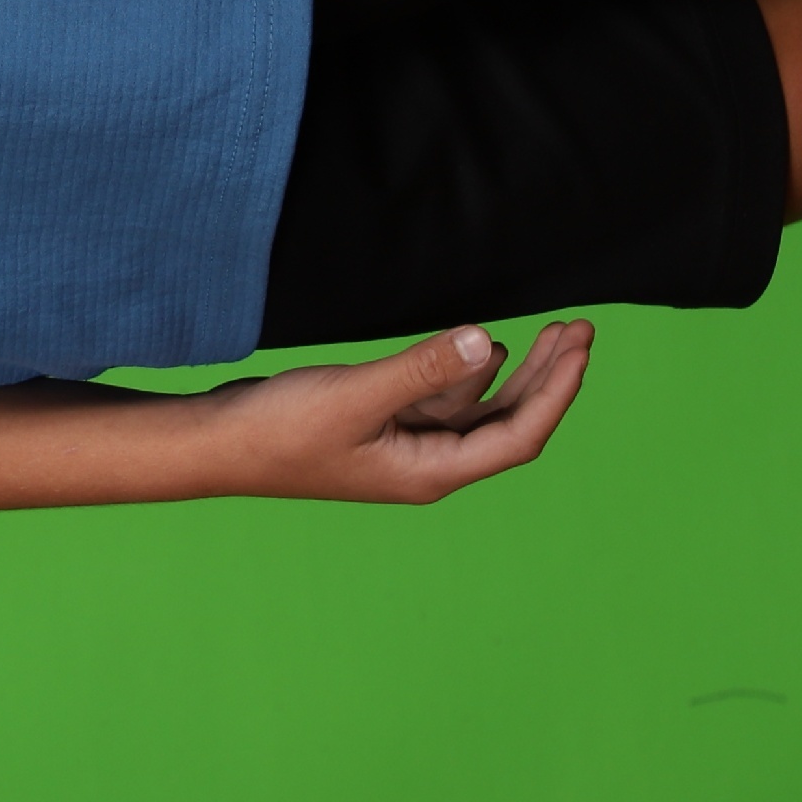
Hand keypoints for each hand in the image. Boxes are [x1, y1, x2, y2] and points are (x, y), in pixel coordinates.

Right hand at [196, 321, 595, 502]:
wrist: (221, 443)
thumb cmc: (280, 430)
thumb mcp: (355, 395)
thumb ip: (421, 369)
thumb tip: (484, 341)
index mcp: (431, 472)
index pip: (518, 435)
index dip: (557, 391)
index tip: (580, 345)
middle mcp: (428, 465)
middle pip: (508, 423)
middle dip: (549, 377)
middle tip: (579, 329)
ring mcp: (406, 447)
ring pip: (478, 410)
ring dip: (515, 373)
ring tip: (547, 333)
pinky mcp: (382, 427)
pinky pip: (443, 403)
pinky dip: (468, 375)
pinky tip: (480, 349)